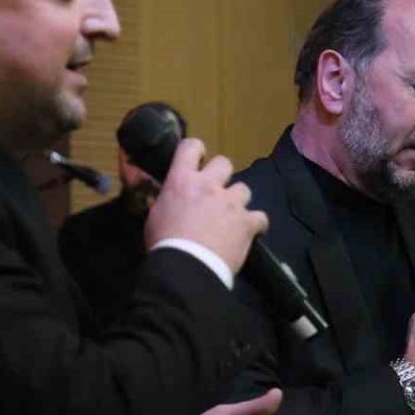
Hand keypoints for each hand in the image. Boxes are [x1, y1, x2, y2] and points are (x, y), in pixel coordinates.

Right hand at [144, 137, 266, 273]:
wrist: (186, 268)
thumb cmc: (164, 244)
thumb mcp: (155, 216)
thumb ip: (168, 201)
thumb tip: (171, 199)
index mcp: (182, 180)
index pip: (191, 146)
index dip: (196, 150)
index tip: (198, 160)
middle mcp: (209, 185)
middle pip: (224, 163)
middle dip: (222, 175)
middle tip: (215, 192)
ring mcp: (231, 203)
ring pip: (243, 189)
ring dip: (238, 201)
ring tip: (232, 216)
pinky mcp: (247, 222)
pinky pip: (260, 217)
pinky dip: (255, 224)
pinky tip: (250, 232)